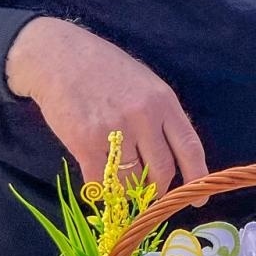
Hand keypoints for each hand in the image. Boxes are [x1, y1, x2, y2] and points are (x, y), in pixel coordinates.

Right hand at [5, 17, 207, 188]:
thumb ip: (162, 116)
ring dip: (130, 192)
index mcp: (164, 102)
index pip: (190, 148)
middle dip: (161, 192)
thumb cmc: (104, 69)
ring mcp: (115, 130)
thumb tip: (175, 156)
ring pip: (132, 180)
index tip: (197, 199)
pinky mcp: (85, 142)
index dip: (197, 178)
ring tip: (125, 189)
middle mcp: (144, 117)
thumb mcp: (146, 83)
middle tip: (154, 198)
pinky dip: (103, 190)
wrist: (58, 57)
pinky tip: (101, 186)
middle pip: (163, 170)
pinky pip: (101, 181)